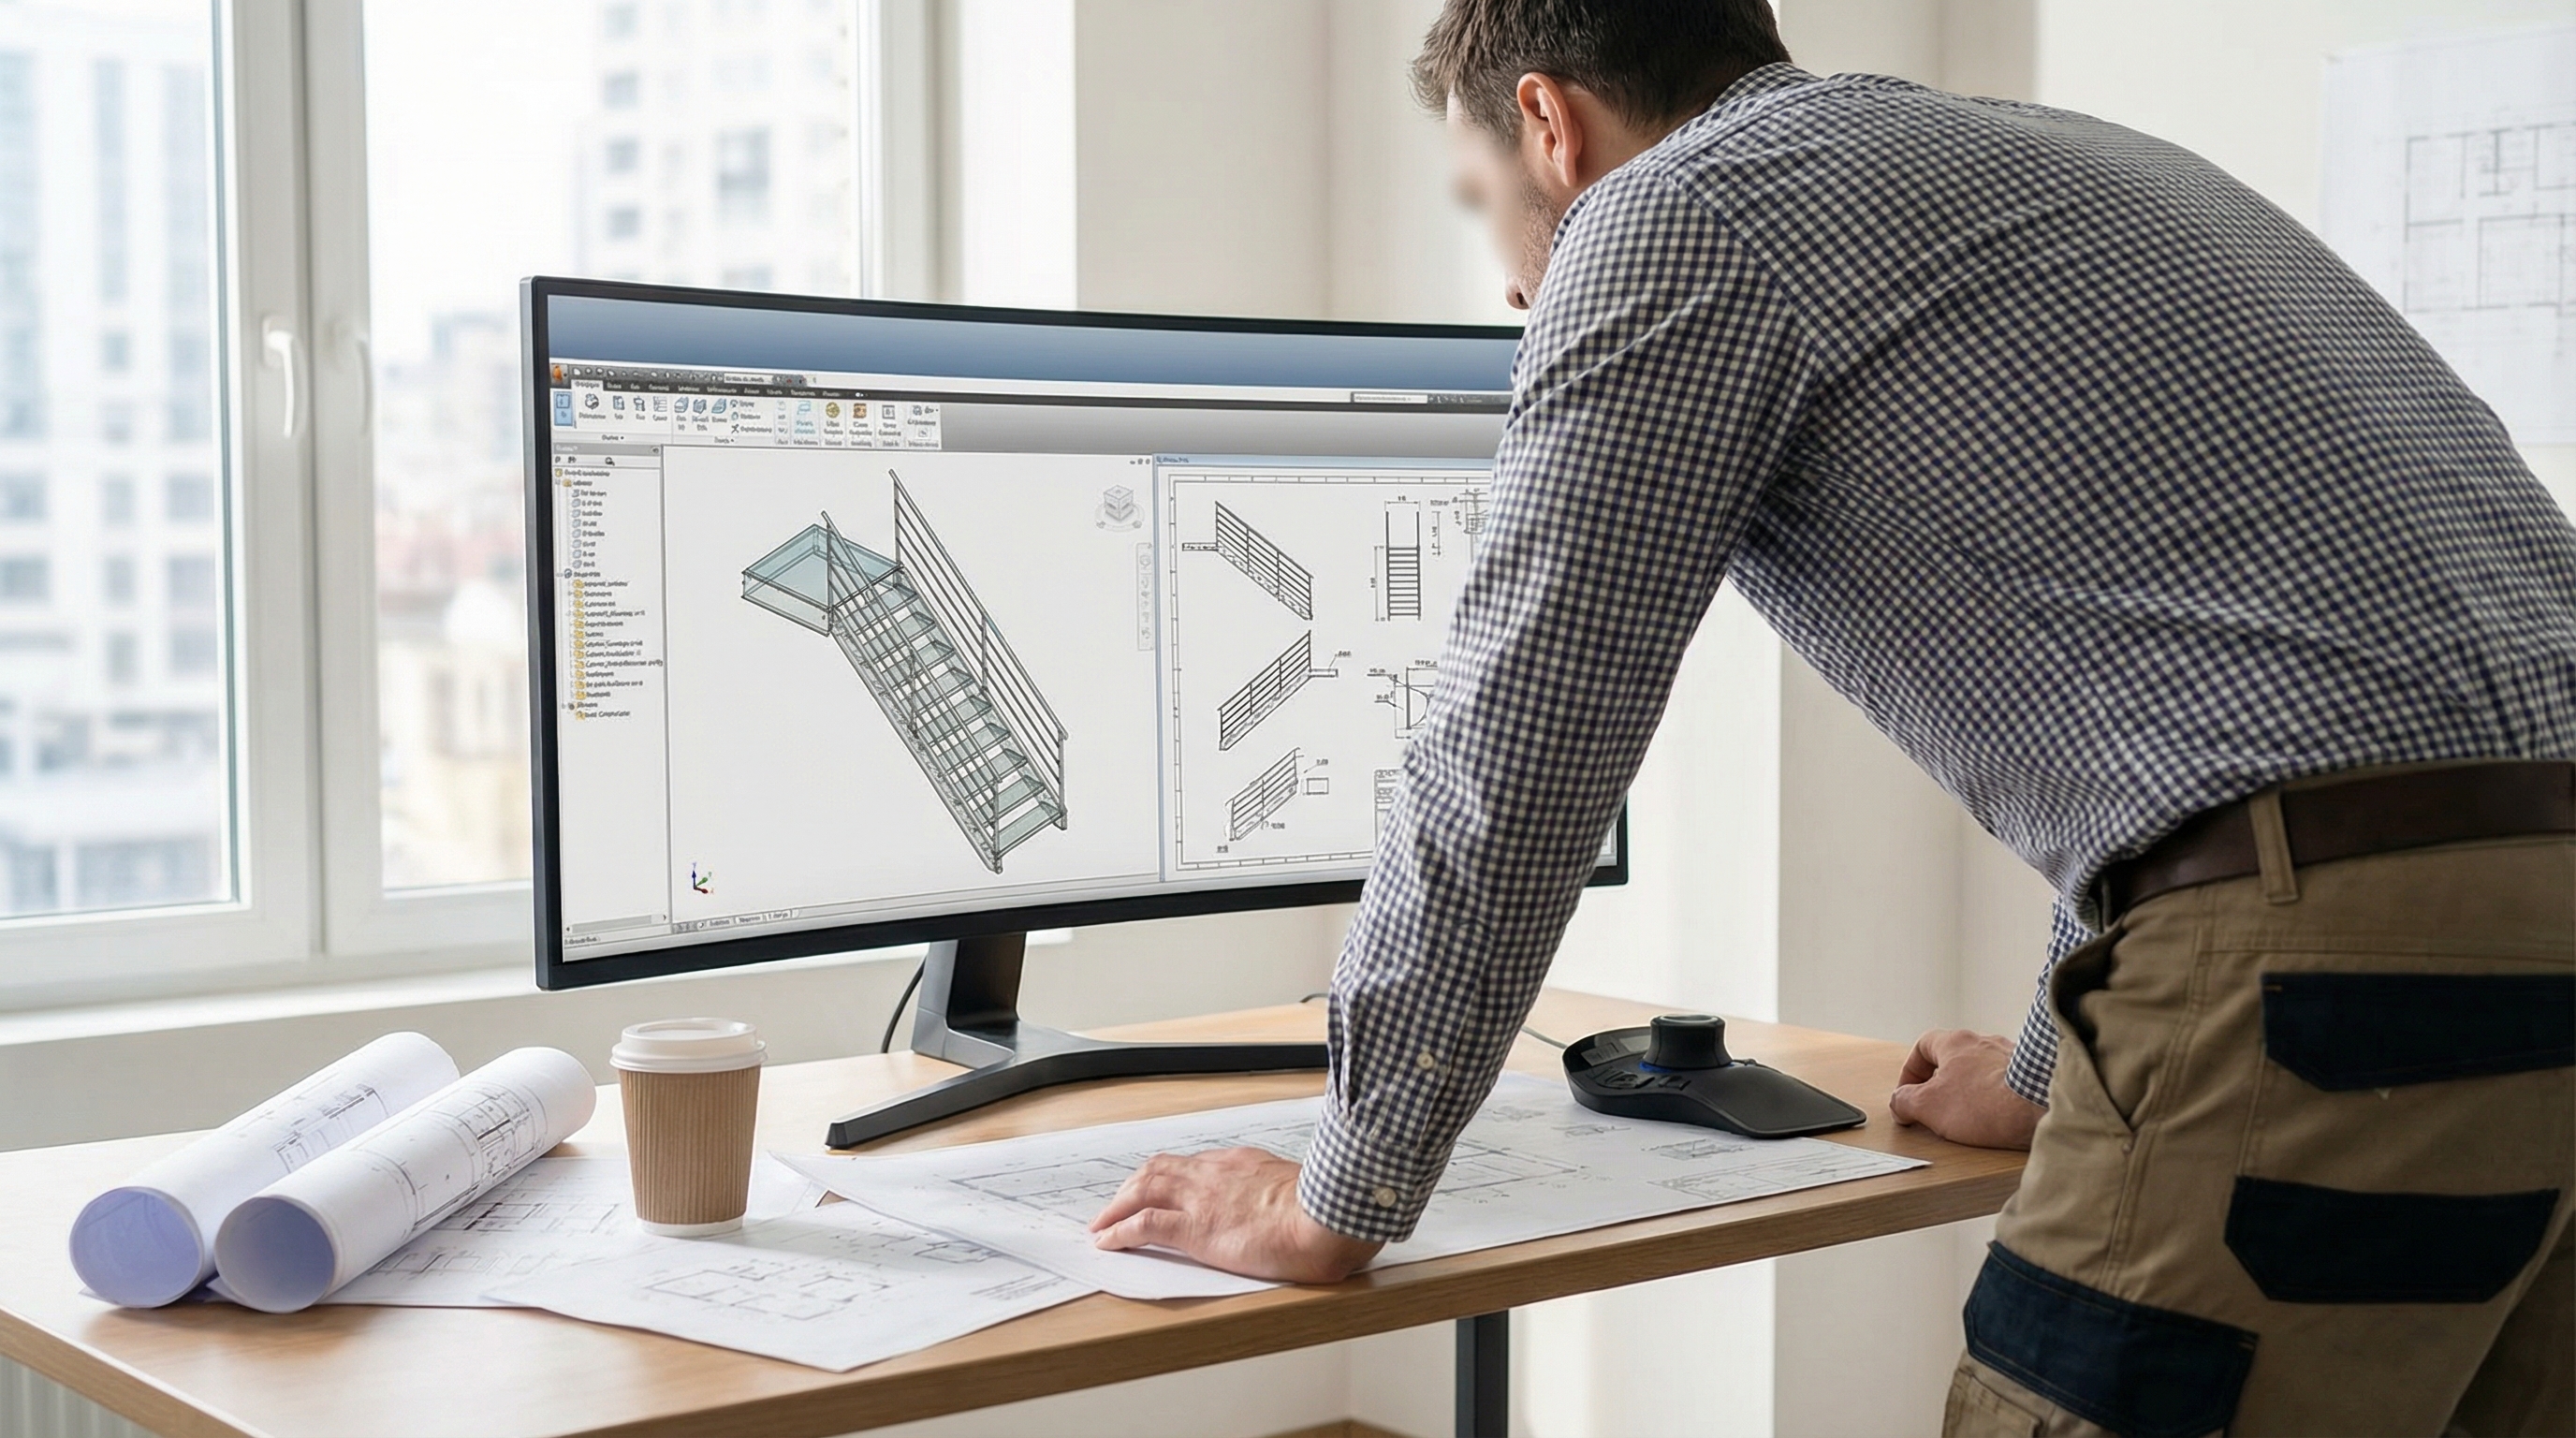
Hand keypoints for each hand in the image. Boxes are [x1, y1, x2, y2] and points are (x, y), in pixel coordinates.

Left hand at [1088, 1148, 1383, 1283]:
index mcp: (1240, 1163)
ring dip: (1116, 1206)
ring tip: (1102, 1223)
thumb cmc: (1323, 1210)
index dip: (1168, 1177)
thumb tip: (1291, 1207)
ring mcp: (1200, 1199)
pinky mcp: (1195, 1229)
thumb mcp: (1301, 1190)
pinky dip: (1119, 1232)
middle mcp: (1213, 1173)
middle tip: (1117, 1204)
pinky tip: (1107, 1242)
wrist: (1325, 1216)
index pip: (1192, 1165)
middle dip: (1132, 1186)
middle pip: (1157, 1170)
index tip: (1159, 1188)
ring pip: (1142, 1190)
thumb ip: (1283, 1193)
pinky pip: (1143, 1226)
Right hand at [1889, 1029, 2042, 1149]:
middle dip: (1942, 1084)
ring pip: (1981, 1072)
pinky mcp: (2033, 1076)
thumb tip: (1900, 1103)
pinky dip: (1997, 1100)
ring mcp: (2012, 1057)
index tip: (1909, 1093)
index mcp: (1956, 1042)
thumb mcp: (1929, 1106)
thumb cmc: (1987, 1102)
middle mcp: (1985, 1042)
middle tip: (1936, 1107)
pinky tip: (1996, 1119)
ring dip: (1970, 1092)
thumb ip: (1905, 1101)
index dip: (1911, 1071)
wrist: (2041, 1107)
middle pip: (1953, 1059)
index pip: (1923, 1046)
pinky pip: (2006, 1085)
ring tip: (1968, 1117)